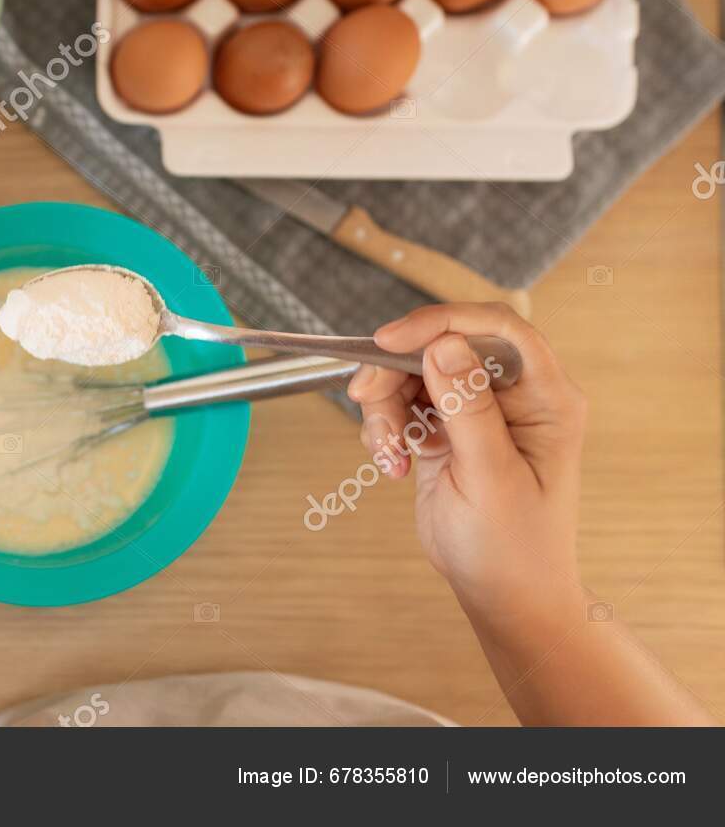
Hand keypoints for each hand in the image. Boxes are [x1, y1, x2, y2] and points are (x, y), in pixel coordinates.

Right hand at [346, 303, 587, 629]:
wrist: (502, 593)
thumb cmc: (513, 547)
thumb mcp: (491, 477)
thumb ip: (468, 409)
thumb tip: (445, 346)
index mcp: (546, 397)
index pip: (499, 330)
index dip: (444, 322)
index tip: (392, 340)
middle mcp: (513, 395)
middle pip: (443, 345)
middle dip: (398, 372)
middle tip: (368, 402)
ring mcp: (477, 410)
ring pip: (414, 372)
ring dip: (386, 406)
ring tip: (387, 452)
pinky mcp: (446, 428)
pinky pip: (402, 403)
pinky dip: (385, 428)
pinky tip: (392, 463)